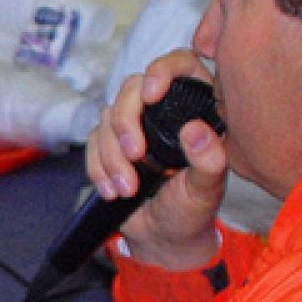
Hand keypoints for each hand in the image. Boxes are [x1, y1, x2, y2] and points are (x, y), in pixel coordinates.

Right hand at [85, 50, 228, 269]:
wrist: (163, 237)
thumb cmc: (192, 210)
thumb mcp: (207, 189)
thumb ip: (209, 160)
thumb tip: (195, 131)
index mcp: (197, 108)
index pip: (179, 64)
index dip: (161, 70)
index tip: (151, 96)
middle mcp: (163, 110)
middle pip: (132, 88)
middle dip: (126, 124)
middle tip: (134, 156)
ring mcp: (134, 126)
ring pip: (108, 117)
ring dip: (111, 156)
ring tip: (127, 189)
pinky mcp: (110, 144)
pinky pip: (92, 143)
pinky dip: (98, 168)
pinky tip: (113, 190)